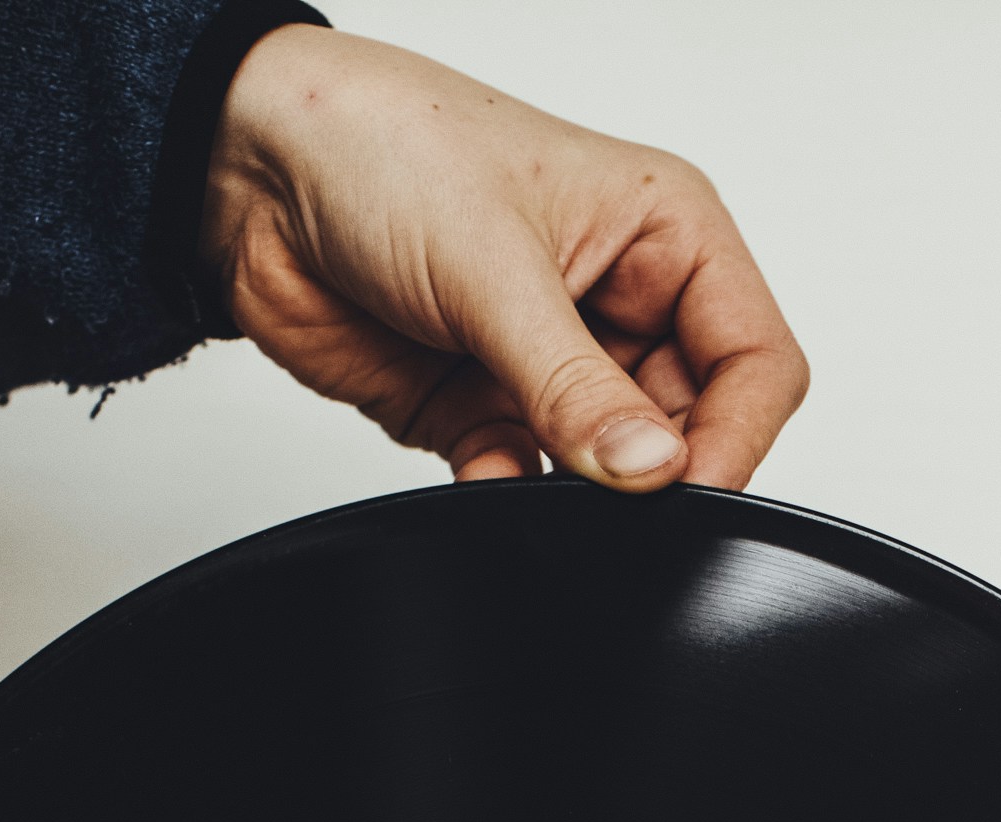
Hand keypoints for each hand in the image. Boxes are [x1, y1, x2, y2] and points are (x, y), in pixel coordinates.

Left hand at [203, 26, 806, 490]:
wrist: (242, 163)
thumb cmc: (383, 148)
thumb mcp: (496, 267)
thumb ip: (577, 386)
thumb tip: (651, 473)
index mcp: (666, 234)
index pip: (757, 361)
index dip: (736, 436)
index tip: (682, 488)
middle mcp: (622, 298)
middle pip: (694, 426)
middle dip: (653, 471)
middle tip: (610, 494)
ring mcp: (555, 359)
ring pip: (613, 465)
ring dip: (580, 487)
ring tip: (537, 469)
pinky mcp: (487, 405)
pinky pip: (530, 479)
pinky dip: (511, 492)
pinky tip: (483, 473)